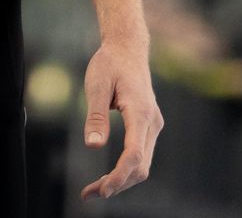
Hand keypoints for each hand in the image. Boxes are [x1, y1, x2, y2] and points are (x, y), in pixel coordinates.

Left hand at [78, 38, 163, 200]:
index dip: (118, 176)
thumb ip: (95, 115)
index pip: (134, 154)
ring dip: (121, 180)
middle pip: (140, 166)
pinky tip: (107, 176)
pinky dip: (126, 170)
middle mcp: (152, 121)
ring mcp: (153, 125)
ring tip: (93, 189)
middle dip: (117, 184)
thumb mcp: (96, 85)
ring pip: (143, 164)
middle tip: (88, 194)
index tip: (101, 190)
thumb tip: (93, 146)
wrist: (127, 48)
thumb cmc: (109, 64)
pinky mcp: (149, 126)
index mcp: (140, 112)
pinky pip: (141, 155)